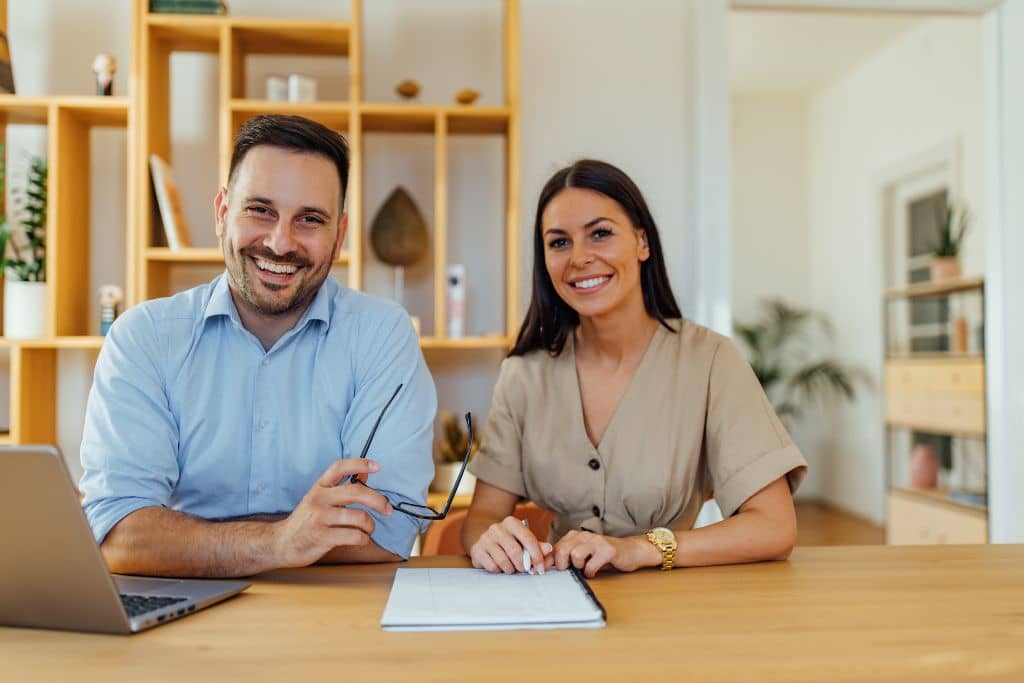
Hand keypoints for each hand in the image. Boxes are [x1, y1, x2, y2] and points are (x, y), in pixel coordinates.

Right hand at [271, 458, 392, 568]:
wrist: (282, 543)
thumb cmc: (307, 520)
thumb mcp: (321, 498)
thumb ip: (343, 487)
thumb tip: (365, 474)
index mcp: (320, 487)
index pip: (339, 467)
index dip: (359, 464)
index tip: (377, 466)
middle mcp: (319, 499)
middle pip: (356, 492)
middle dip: (378, 500)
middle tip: (387, 508)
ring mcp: (319, 518)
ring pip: (358, 517)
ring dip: (370, 525)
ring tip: (368, 529)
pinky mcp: (321, 537)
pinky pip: (353, 536)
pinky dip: (363, 539)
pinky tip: (360, 539)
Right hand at [469, 515, 553, 574]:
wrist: (485, 541)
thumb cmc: (510, 542)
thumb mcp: (524, 541)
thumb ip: (537, 546)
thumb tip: (549, 549)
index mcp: (511, 522)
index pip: (528, 538)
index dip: (537, 555)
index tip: (541, 568)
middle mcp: (497, 528)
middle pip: (515, 551)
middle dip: (523, 565)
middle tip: (525, 570)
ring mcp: (485, 538)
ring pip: (503, 561)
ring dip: (511, 569)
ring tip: (512, 569)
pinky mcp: (476, 550)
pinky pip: (492, 566)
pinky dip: (499, 570)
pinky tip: (500, 567)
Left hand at [552, 530, 658, 577]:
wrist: (631, 551)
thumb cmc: (604, 555)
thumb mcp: (583, 554)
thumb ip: (566, 557)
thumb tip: (545, 566)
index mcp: (576, 536)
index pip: (555, 547)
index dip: (548, 561)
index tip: (542, 571)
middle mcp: (585, 535)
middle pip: (563, 550)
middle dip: (562, 564)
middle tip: (569, 570)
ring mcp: (597, 542)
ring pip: (576, 555)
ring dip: (579, 567)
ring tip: (585, 568)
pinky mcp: (608, 550)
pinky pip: (592, 565)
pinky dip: (591, 572)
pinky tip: (595, 571)